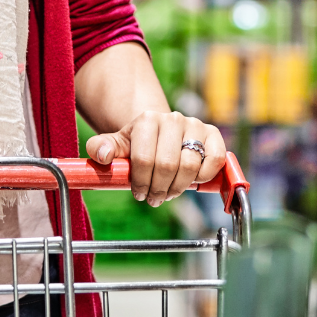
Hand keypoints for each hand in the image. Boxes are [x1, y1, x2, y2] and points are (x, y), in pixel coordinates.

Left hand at [84, 110, 225, 207]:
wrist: (161, 132)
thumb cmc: (138, 143)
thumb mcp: (117, 145)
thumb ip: (101, 148)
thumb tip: (102, 155)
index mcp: (147, 120)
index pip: (144, 159)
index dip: (141, 182)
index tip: (139, 193)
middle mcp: (173, 118)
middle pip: (168, 165)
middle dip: (159, 188)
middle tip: (154, 198)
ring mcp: (195, 125)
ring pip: (190, 166)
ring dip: (179, 187)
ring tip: (169, 191)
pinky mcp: (213, 134)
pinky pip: (214, 161)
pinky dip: (204, 176)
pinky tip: (191, 180)